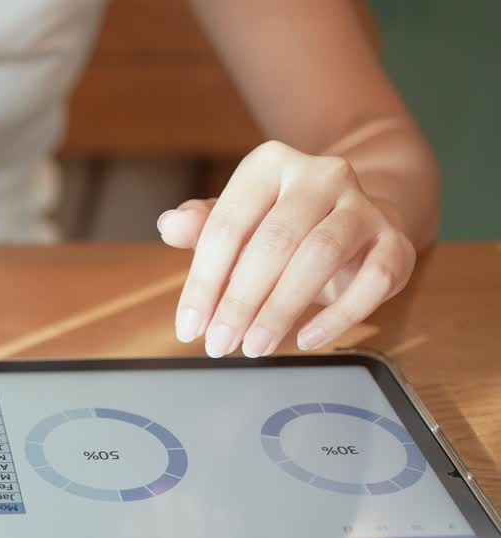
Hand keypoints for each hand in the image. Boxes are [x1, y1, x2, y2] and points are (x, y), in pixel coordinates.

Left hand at [158, 141, 416, 357]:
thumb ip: (203, 225)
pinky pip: (372, 280)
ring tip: (254, 347)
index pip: (227, 225)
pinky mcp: (395, 240)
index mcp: (270, 164)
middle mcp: (320, 175)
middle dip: (240, 302)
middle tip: (219, 344)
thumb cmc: (282, 225)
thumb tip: (169, 225)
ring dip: (281, 309)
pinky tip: (305, 340)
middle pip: (273, 242)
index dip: (203, 281)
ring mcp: (362, 206)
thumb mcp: (238, 221)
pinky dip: (339, 316)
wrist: (359, 218)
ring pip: (320, 256)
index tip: (188, 327)